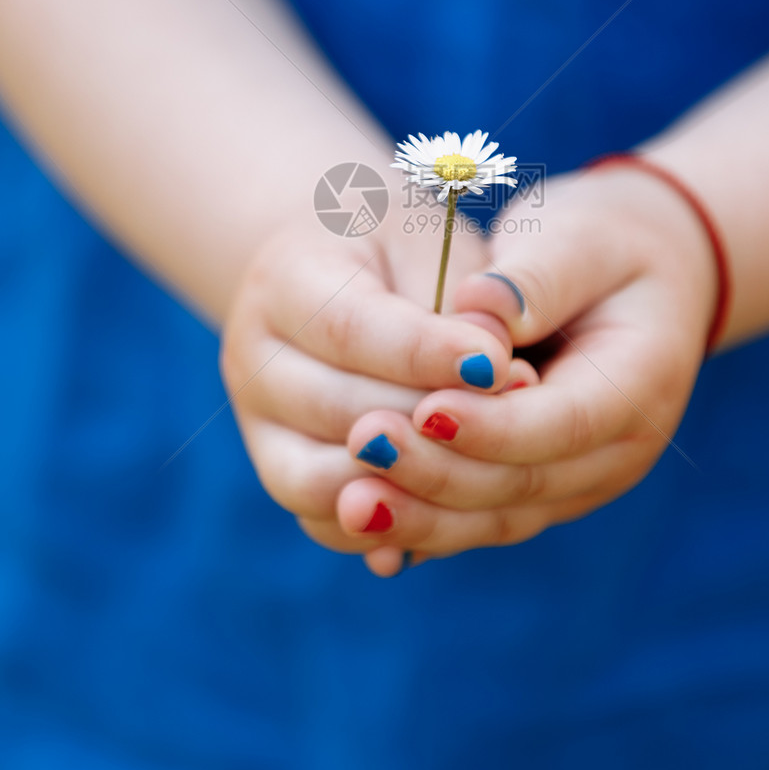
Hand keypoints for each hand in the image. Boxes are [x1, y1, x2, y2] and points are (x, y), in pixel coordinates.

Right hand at [220, 185, 515, 567]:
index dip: (426, 355)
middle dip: (431, 424)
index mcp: (282, 280)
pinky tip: (454, 511)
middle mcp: (251, 356)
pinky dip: (387, 526)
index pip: (350, 329)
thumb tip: (496, 369)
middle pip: (336, 411)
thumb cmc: (401, 248)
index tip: (500, 365)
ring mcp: (257, 423)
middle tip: (516, 417)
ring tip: (487, 467)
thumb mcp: (429, 243)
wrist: (343, 270)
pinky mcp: (280, 469)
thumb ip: (459, 302)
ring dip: (409, 484)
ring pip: (321, 482)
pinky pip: (326, 521)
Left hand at [329, 162, 717, 570]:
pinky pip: (478, 517)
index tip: (421, 408)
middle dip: (439, 474)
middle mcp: (617, 452)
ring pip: (497, 516)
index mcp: (640, 384)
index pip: (564, 422)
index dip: (491, 425)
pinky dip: (422, 522)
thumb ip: (535, 279)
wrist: (645, 275)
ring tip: (348, 502)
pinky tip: (357, 518)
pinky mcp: (540, 488)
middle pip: (524, 484)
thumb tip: (477, 308)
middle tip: (364, 446)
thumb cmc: (608, 243)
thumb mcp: (583, 238)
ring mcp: (580, 480)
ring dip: (422, 517)